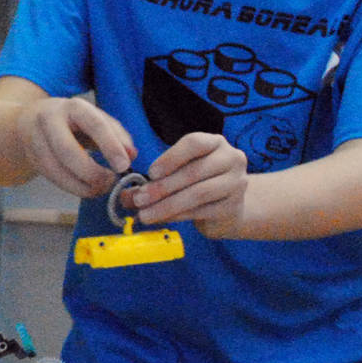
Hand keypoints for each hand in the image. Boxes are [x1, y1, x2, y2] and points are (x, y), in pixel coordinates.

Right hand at [19, 98, 135, 197]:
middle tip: (110, 181)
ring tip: (100, 188)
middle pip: (67, 151)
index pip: (94, 125)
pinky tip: (86, 188)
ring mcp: (36, 141)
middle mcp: (49, 121)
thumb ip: (117, 135)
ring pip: (56, 170)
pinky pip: (53, 179)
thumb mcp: (95, 119)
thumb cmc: (72, 121)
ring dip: (81, 186)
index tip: (124, 166)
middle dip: (91, 172)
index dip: (110, 146)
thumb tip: (132, 155)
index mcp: (73, 107)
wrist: (29, 120)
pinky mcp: (32, 159)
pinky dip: (72, 188)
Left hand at [132, 132, 249, 234]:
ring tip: (145, 214)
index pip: (194, 143)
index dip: (171, 158)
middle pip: (194, 171)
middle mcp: (231, 159)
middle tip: (138, 199)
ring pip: (197, 193)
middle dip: (162, 187)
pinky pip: (201, 211)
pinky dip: (177, 216)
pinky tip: (161, 219)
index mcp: (215, 143)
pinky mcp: (233, 206)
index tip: (150, 173)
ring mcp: (236, 183)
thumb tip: (125, 195)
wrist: (228, 208)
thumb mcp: (177, 174)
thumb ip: (153, 180)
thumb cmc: (197, 184)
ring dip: (167, 205)